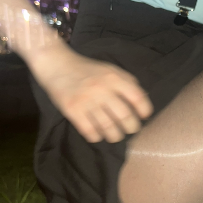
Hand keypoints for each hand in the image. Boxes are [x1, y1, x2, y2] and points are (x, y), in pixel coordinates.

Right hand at [28, 42, 153, 142]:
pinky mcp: (72, 110)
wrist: (58, 65)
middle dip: (131, 128)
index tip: (143, 117)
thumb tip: (143, 102)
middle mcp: (102, 89)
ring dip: (115, 135)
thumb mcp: (110, 70)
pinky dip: (97, 137)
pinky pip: (90, 131)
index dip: (144, 110)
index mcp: (114, 78)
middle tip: (129, 129)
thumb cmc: (87, 70)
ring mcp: (86, 100)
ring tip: (115, 135)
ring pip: (108, 127)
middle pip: (125, 117)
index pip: (137, 97)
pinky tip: (98, 134)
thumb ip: (127, 82)